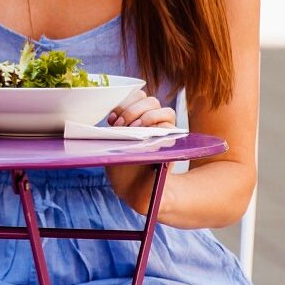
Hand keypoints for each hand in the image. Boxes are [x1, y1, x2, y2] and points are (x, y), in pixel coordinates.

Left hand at [105, 89, 176, 214]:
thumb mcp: (114, 142)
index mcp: (136, 116)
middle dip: (133, 110)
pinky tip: (144, 135)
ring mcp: (164, 131)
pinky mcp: (171, 142)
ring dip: (146, 116)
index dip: (125, 102)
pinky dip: (157, 127)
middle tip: (121, 125)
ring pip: (164, 110)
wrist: (134, 189)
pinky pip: (171, 125)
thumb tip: (113, 118)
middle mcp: (152, 121)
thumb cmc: (121, 165)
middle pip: (150, 100)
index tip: (112, 119)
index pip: (137, 95)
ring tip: (133, 129)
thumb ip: (117, 127)